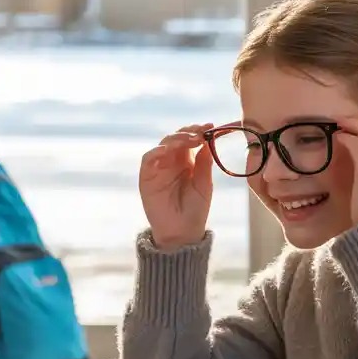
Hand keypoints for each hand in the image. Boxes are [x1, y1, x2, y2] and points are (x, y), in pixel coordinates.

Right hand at [139, 123, 214, 248]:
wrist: (182, 232)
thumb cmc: (195, 210)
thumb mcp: (204, 184)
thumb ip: (205, 164)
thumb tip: (209, 141)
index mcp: (187, 161)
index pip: (190, 140)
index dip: (199, 131)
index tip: (210, 126)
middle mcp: (172, 161)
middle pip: (177, 138)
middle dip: (188, 132)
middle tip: (200, 131)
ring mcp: (159, 168)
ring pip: (163, 144)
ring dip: (176, 139)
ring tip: (190, 139)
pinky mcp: (147, 177)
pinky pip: (148, 159)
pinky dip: (156, 152)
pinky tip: (167, 150)